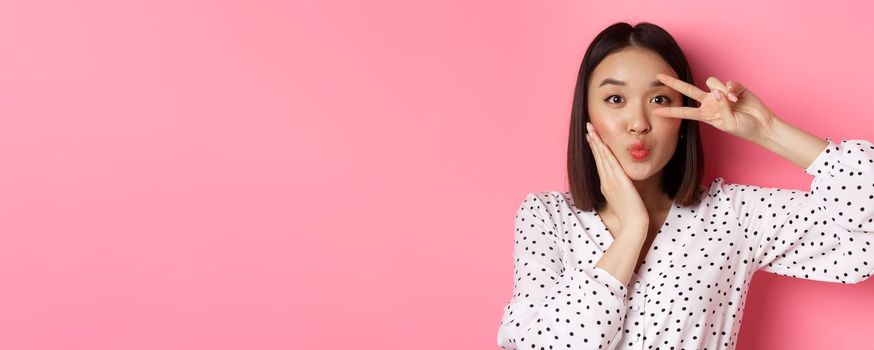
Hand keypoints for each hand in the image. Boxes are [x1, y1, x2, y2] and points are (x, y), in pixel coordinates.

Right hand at [586, 122, 648, 234]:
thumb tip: (622, 183)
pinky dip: (605, 154)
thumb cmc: (630, 215)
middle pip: (598, 158)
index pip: (599, 163)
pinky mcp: (619, 182)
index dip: (595, 149)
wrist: (633, 224)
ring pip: (602, 158)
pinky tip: (603, 144)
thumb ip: (620, 189)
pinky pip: (611, 164)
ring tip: (591, 130)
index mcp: (606, 185)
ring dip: (596, 143)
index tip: (592, 138)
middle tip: (588, 128)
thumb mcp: (623, 199)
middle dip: (592, 142)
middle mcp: (606, 181)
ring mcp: (611, 182)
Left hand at [653, 74, 776, 143]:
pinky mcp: (734, 87)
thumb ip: (721, 108)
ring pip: (712, 83)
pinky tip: (737, 96)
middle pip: (688, 90)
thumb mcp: (728, 124)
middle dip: (673, 83)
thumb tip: (717, 92)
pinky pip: (728, 82)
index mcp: (705, 114)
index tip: (655, 111)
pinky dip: (732, 89)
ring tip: (733, 101)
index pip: (684, 111)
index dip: (671, 111)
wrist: (761, 125)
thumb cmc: (744, 128)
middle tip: (659, 76)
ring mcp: (721, 94)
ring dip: (721, 91)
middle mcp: (710, 102)